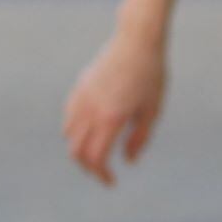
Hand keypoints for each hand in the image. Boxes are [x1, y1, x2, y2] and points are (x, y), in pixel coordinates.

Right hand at [63, 29, 167, 186]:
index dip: (102, 174)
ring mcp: (83, 96)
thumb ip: (139, 139)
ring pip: (68, 134)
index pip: (96, 158)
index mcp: (111, 118)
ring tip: (96, 152)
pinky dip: (74, 129)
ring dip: (79, 148)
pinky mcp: (81, 86)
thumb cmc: (151, 75)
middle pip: (77, 151)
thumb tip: (127, 161)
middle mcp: (92, 110)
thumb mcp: (152, 110)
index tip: (111, 181)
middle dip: (88, 167)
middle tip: (102, 172)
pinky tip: (90, 130)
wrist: (137, 40)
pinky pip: (69, 115)